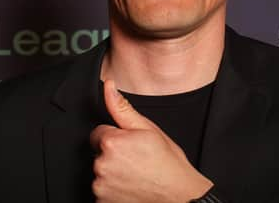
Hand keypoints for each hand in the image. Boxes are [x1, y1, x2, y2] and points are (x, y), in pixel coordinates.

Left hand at [90, 80, 212, 202]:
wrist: (179, 197)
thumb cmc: (168, 165)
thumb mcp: (149, 129)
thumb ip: (122, 108)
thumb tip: (108, 87)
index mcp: (111, 143)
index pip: (99, 133)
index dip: (116, 137)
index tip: (131, 145)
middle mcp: (102, 166)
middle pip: (99, 153)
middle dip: (114, 155)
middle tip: (136, 160)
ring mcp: (101, 187)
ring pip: (101, 172)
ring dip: (113, 173)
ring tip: (136, 175)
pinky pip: (103, 191)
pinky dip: (113, 190)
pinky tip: (131, 188)